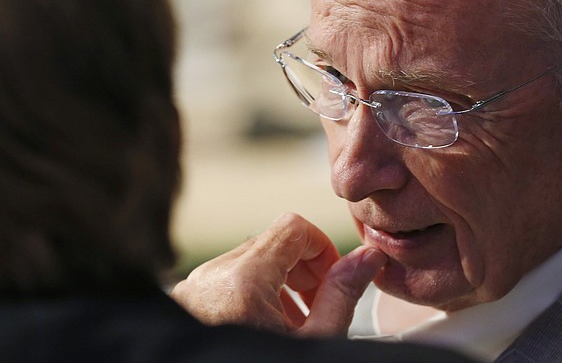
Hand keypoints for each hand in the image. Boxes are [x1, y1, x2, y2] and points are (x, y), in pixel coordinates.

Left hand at [170, 213, 385, 336]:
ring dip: (279, 283)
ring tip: (293, 324)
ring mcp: (193, 290)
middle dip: (303, 270)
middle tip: (318, 307)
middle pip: (272, 244)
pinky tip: (265, 329)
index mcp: (244, 280)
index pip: (293, 227)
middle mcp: (212, 277)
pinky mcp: (186, 305)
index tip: (332, 279)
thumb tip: (368, 257)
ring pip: (249, 262)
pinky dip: (251, 295)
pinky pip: (225, 281)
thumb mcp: (316, 342)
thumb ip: (343, 295)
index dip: (322, 248)